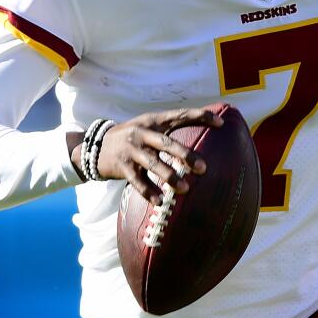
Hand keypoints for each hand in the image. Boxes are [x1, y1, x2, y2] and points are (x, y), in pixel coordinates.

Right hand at [69, 108, 222, 204]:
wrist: (96, 146)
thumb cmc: (132, 137)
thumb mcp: (148, 126)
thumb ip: (170, 128)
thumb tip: (203, 130)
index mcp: (153, 121)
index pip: (180, 115)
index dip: (200, 116)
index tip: (221, 122)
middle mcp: (142, 133)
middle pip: (167, 143)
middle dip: (185, 155)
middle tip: (203, 168)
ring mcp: (131, 150)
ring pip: (153, 164)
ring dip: (170, 177)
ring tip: (185, 189)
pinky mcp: (122, 167)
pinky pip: (138, 182)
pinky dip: (149, 192)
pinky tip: (160, 201)